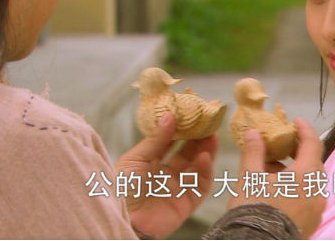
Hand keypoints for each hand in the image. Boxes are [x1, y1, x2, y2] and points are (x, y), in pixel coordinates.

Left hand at [115, 113, 217, 238]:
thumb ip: (155, 139)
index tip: (189, 116)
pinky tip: (205, 156)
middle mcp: (164, 176)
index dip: (180, 130)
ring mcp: (176, 189)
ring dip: (205, 151)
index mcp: (149, 164)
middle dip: (196, 139)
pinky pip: (200, 186)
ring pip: (196, 168)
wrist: (124, 218)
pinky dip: (205, 171)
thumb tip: (169, 116)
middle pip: (186, 154)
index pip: (169, 144)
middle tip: (206, 123)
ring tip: (212, 135)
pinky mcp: (186, 203)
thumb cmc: (122, 186)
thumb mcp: (136, 158)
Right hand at [228, 118, 326, 238]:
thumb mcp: (250, 176)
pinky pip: (309, 198)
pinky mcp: (313, 223)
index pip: (313, 144)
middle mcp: (318, 191)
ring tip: (272, 172)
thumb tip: (254, 132)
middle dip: (297, 152)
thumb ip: (254, 151)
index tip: (295, 121)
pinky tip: (278, 192)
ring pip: (311, 182)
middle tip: (281, 147)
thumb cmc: (254, 207)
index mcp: (307, 175)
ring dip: (296, 172)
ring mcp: (317, 209)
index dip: (304, 130)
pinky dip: (298, 189)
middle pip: (314, 163)